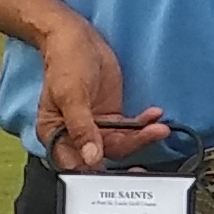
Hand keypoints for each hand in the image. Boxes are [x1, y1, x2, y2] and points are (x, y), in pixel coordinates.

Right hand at [34, 22, 168, 171]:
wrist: (77, 38)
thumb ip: (81, 127)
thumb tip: (91, 156)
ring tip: (158, 129)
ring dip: (141, 139)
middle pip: (102, 159)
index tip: (119, 175)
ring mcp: (95, 128)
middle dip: (127, 158)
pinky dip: (143, 126)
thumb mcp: (71, 93)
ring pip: (120, 146)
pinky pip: (129, 130)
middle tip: (146, 160)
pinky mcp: (111, 118)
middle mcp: (74, 137)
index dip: (95, 174)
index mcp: (55, 135)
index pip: (75, 165)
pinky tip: (154, 117)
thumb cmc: (65, 62)